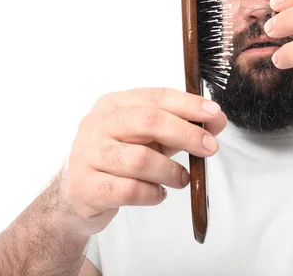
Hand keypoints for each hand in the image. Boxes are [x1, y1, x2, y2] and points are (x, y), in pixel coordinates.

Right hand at [58, 88, 225, 235]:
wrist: (76, 195)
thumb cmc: (119, 159)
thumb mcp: (148, 137)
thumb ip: (179, 127)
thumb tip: (217, 121)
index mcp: (114, 104)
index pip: (156, 97)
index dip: (189, 104)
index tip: (215, 114)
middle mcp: (97, 124)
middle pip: (149, 121)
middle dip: (186, 134)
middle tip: (209, 149)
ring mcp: (88, 155)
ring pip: (140, 159)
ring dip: (171, 171)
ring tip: (182, 179)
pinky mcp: (86, 187)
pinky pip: (129, 190)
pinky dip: (152, 193)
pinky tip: (158, 193)